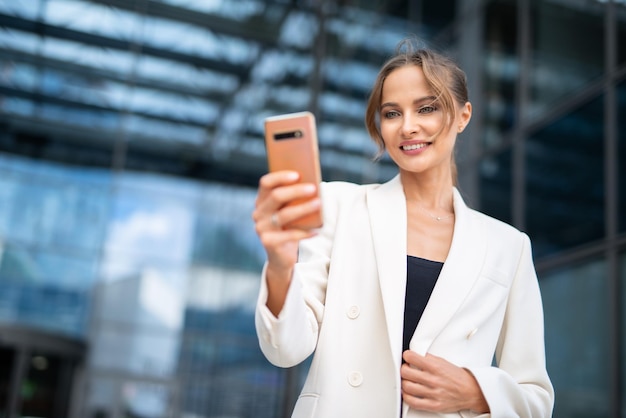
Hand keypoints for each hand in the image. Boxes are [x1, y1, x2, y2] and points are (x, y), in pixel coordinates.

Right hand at [251, 170, 321, 315]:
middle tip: (313, 188)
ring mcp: (261, 228)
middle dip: (296, 191)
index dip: (280, 177)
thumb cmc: (289, 227)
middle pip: (276, 197)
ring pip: (284, 215)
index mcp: (262, 200)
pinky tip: (317, 230)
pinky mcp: (268, 242)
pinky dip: (305, 232)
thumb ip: (295, 198)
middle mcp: (258, 213)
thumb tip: (312, 185)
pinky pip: (289, 235)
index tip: (297, 175)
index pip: (266, 183)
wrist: (282, 256)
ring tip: (319, 204)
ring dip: (303, 208)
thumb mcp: (290, 210)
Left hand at [401, 351, 488, 413]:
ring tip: (407, 380)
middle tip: (406, 369)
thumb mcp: (444, 362)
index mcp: (436, 367)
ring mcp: (433, 393)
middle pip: (406, 372)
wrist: (472, 392)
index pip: (412, 357)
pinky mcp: (434, 405)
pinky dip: (407, 397)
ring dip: (404, 382)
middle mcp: (434, 380)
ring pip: (407, 387)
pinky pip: (413, 402)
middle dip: (403, 369)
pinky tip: (408, 393)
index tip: (407, 357)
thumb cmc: (458, 377)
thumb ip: (429, 359)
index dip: (407, 356)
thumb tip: (415, 356)